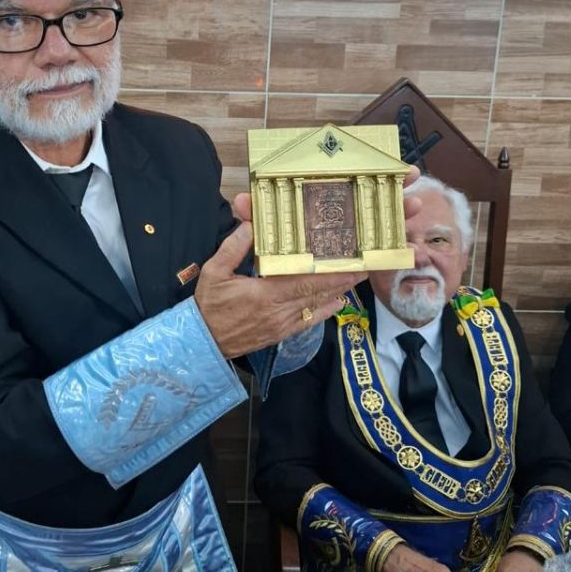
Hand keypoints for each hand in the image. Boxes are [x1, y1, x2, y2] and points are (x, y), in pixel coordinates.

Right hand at [194, 169, 421, 359]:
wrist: (202, 345)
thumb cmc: (207, 307)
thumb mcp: (214, 273)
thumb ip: (233, 248)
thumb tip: (251, 226)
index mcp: (265, 294)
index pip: (305, 280)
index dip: (331, 271)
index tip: (352, 260)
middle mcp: (280, 311)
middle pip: (318, 292)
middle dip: (344, 278)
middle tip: (368, 265)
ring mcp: (283, 324)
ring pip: (317, 305)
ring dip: (338, 291)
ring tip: (359, 277)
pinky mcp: (281, 333)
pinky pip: (309, 320)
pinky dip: (325, 310)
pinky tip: (337, 301)